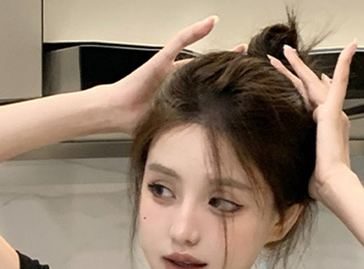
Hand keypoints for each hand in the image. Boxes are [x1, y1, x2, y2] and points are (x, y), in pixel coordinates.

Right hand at [104, 16, 247, 133]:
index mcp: (178, 96)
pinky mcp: (160, 60)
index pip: (204, 89)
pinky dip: (194, 32)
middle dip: (226, 69)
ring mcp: (169, 68)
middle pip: (206, 71)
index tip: (240, 89)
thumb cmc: (134, 121)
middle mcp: (175, 79)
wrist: (116, 113)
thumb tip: (199, 149)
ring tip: (239, 48)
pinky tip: (210, 23)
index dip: (221, 88)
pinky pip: (179, 42)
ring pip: (198, 56)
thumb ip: (182, 131)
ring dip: (219, 52)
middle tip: (248, 67)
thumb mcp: (165, 128)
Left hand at [267, 40, 357, 203]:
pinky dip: (345, 63)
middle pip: (308, 87)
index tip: (296, 77)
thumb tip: (284, 162)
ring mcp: (332, 111)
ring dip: (299, 65)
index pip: (310, 102)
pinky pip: (341, 81)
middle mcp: (329, 116)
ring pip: (312, 81)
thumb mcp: (301, 163)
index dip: (303, 88)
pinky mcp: (334, 111)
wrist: (331, 183)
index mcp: (321, 128)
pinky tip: (351, 46)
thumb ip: (296, 156)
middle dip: (295, 71)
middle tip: (283, 56)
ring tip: (285, 51)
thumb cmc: (317, 181)